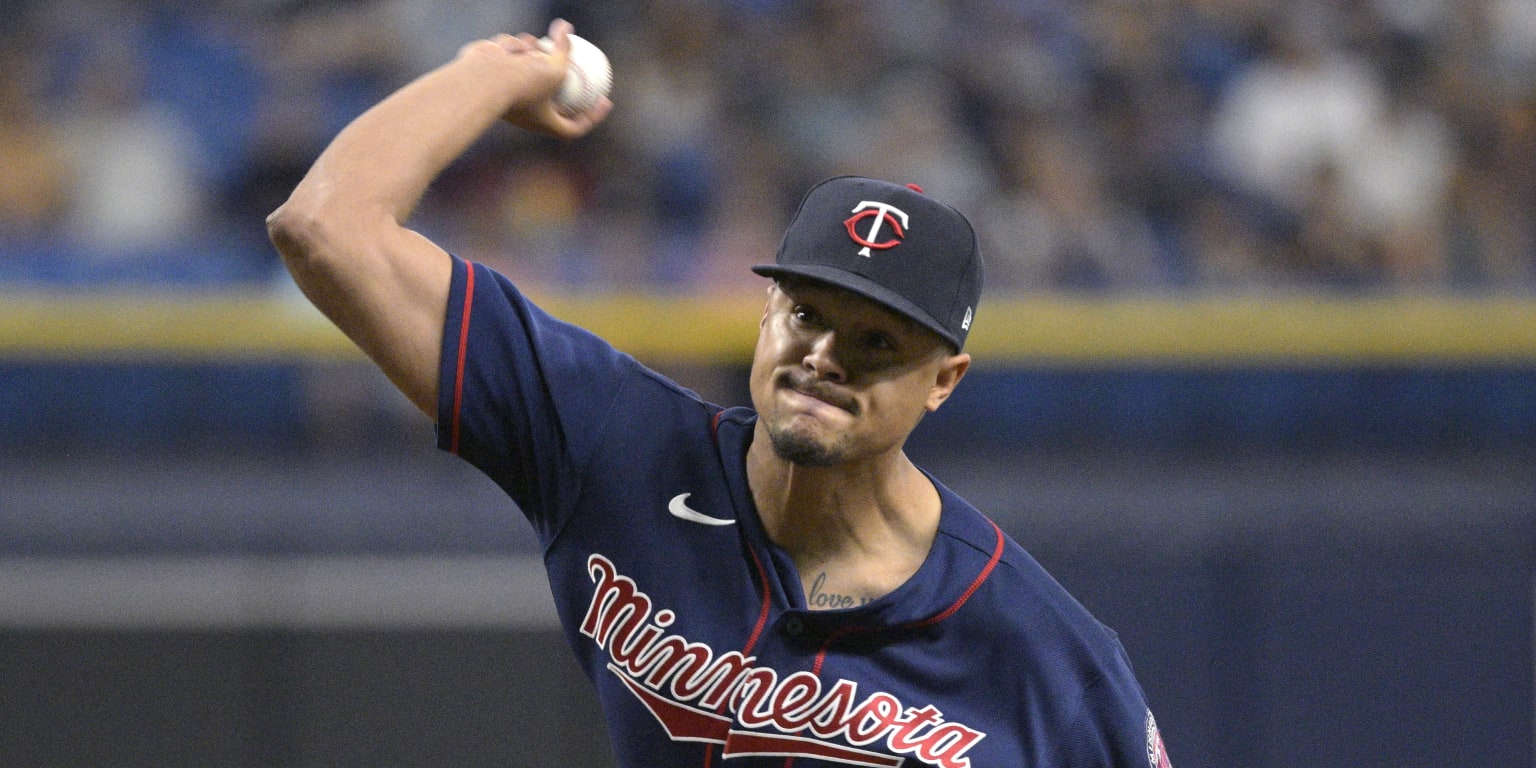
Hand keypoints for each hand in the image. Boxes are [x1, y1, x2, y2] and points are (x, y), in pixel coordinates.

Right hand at [464, 19, 611, 139]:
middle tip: (571, 60)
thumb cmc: (523, 82)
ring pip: (530, 66)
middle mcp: (526, 111)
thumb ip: (564, 49)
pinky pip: (512, 58)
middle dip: (560, 76)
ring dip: (535, 54)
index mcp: (543, 122)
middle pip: (551, 96)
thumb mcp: (555, 67)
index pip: (573, 128)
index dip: (593, 118)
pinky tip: (510, 48)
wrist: (483, 80)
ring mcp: (509, 93)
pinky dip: (515, 51)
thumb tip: (566, 27)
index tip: (605, 100)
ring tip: (532, 47)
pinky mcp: (496, 77)